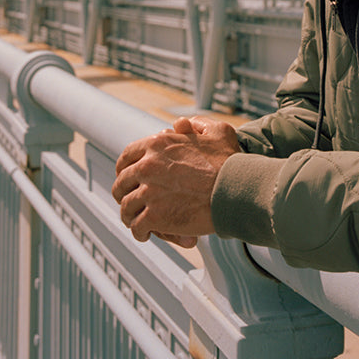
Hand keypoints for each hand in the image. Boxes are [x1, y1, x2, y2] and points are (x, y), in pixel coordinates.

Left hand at [112, 116, 239, 245]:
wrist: (237, 189)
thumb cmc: (230, 161)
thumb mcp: (217, 131)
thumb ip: (197, 124)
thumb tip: (182, 125)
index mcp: (157, 144)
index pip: (127, 157)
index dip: (125, 169)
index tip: (129, 178)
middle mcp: (148, 166)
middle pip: (122, 183)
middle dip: (124, 193)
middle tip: (130, 201)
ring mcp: (149, 192)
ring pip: (126, 207)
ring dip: (129, 215)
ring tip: (136, 221)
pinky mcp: (155, 216)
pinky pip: (137, 227)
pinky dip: (140, 232)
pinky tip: (146, 234)